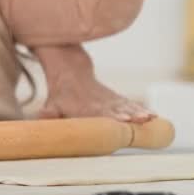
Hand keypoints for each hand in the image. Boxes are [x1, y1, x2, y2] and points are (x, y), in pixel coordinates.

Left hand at [33, 44, 155, 123]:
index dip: (109, 117)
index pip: (97, 112)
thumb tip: (40, 122)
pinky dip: (141, 109)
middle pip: (114, 110)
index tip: (121, 120)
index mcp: (82, 106)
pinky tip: (153, 116)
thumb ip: (47, 115)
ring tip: (149, 118)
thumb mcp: (50, 105)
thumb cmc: (60, 95)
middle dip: (128, 115)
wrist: (71, 72)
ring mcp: (109, 100)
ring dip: (138, 112)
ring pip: (125, 106)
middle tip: (139, 119)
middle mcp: (98, 103)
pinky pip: (129, 104)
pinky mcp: (116, 100)